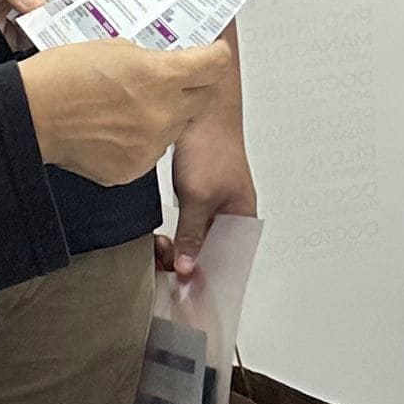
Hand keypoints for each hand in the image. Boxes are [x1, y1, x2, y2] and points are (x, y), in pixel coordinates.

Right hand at [19, 37, 226, 185]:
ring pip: (175, 128)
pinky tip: (114, 129)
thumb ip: (149, 59)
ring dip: (164, 116)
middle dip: (191, 87)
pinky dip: (140, 140)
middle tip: (169, 80)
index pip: (215, 66)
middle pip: (202, 99)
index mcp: (163, 77)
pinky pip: (150, 152)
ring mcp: (151, 146)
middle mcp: (165, 114)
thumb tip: (164, 66)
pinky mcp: (133, 169)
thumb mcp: (114, 47)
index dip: (215, 56)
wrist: (31, 114)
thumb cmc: (62, 76)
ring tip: (129, 106)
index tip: (212, 54)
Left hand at [164, 35, 256, 277]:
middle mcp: (231, 215)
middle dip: (188, 269)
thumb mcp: (199, 197)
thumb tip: (189, 268)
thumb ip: (193, 235)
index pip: (229, 265)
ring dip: (178, 254)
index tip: (186, 297)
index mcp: (243, 218)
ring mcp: (214, 206)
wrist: (199, 106)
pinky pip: (187, 229)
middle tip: (163, 273)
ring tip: (160, 252)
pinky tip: (161, 241)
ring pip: (197, 244)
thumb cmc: (212, 144)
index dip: (208, 283)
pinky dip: (175, 239)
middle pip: (212, 257)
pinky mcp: (197, 197)